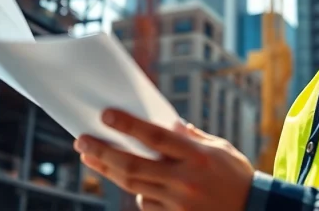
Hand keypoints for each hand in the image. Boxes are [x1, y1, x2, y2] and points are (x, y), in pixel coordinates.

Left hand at [73, 108, 255, 210]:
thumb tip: (168, 123)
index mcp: (198, 156)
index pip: (156, 138)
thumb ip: (191, 137)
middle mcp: (185, 181)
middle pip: (133, 166)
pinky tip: (129, 180)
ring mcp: (179, 203)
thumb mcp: (220, 148)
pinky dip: (136, 191)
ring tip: (92, 157)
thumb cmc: (236, 176)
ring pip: (134, 186)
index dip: (128, 126)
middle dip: (103, 152)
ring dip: (109, 171)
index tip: (105, 115)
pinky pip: (146, 204)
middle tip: (82, 141)